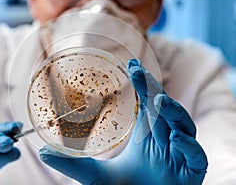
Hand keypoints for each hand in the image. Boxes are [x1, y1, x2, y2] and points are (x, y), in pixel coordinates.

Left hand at [38, 59, 207, 184]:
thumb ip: (73, 165)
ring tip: (158, 99)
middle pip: (163, 109)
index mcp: (146, 136)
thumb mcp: (96, 177)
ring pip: (183, 126)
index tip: (131, 65)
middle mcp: (164, 140)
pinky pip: (196, 156)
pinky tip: (174, 138)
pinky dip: (188, 145)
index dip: (142, 85)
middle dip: (153, 89)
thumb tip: (44, 152)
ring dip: (172, 111)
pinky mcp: (191, 172)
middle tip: (138, 72)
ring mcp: (179, 155)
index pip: (147, 105)